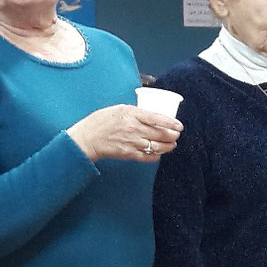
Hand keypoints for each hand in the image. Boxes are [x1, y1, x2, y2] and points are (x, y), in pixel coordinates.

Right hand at [65, 104, 181, 162]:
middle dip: (172, 135)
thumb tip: (151, 115)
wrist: (87, 138)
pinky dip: (156, 156)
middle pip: (161, 134)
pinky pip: (148, 157)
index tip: (179, 126)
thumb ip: (135, 112)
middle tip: (176, 135)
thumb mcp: (119, 109)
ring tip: (172, 144)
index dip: (171, 123)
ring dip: (168, 146)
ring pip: (157, 146)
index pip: (157, 118)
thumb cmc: (100, 121)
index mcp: (131, 114)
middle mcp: (134, 129)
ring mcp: (132, 142)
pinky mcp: (129, 154)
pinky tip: (159, 153)